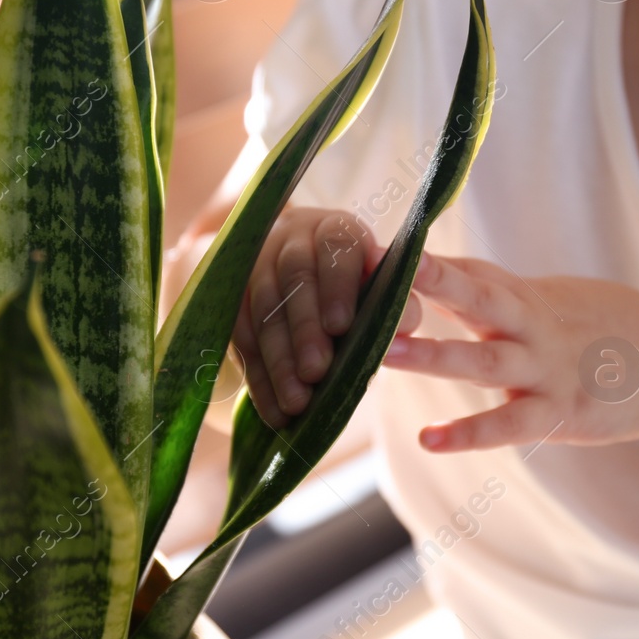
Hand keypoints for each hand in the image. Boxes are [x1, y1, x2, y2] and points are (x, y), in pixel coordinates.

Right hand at [232, 206, 422, 428]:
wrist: (304, 267)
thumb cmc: (359, 283)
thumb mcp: (381, 283)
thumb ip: (395, 301)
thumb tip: (404, 320)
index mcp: (334, 229)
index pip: (335, 247)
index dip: (336, 285)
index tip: (341, 325)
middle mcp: (291, 239)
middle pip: (294, 280)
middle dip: (304, 329)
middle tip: (316, 372)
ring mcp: (257, 266)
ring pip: (263, 310)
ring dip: (278, 360)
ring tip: (297, 402)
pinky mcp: (234, 299)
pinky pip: (240, 338)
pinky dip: (258, 378)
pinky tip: (274, 409)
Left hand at [382, 251, 638, 452]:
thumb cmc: (611, 329)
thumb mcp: (558, 300)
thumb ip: (505, 292)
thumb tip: (450, 273)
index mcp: (528, 298)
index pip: (469, 272)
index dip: (420, 262)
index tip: (371, 250)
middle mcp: (533, 327)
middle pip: (473, 298)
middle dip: (425, 284)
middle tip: (375, 276)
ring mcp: (547, 370)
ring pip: (482, 360)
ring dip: (432, 355)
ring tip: (384, 353)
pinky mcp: (562, 413)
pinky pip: (509, 423)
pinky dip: (469, 431)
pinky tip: (430, 438)